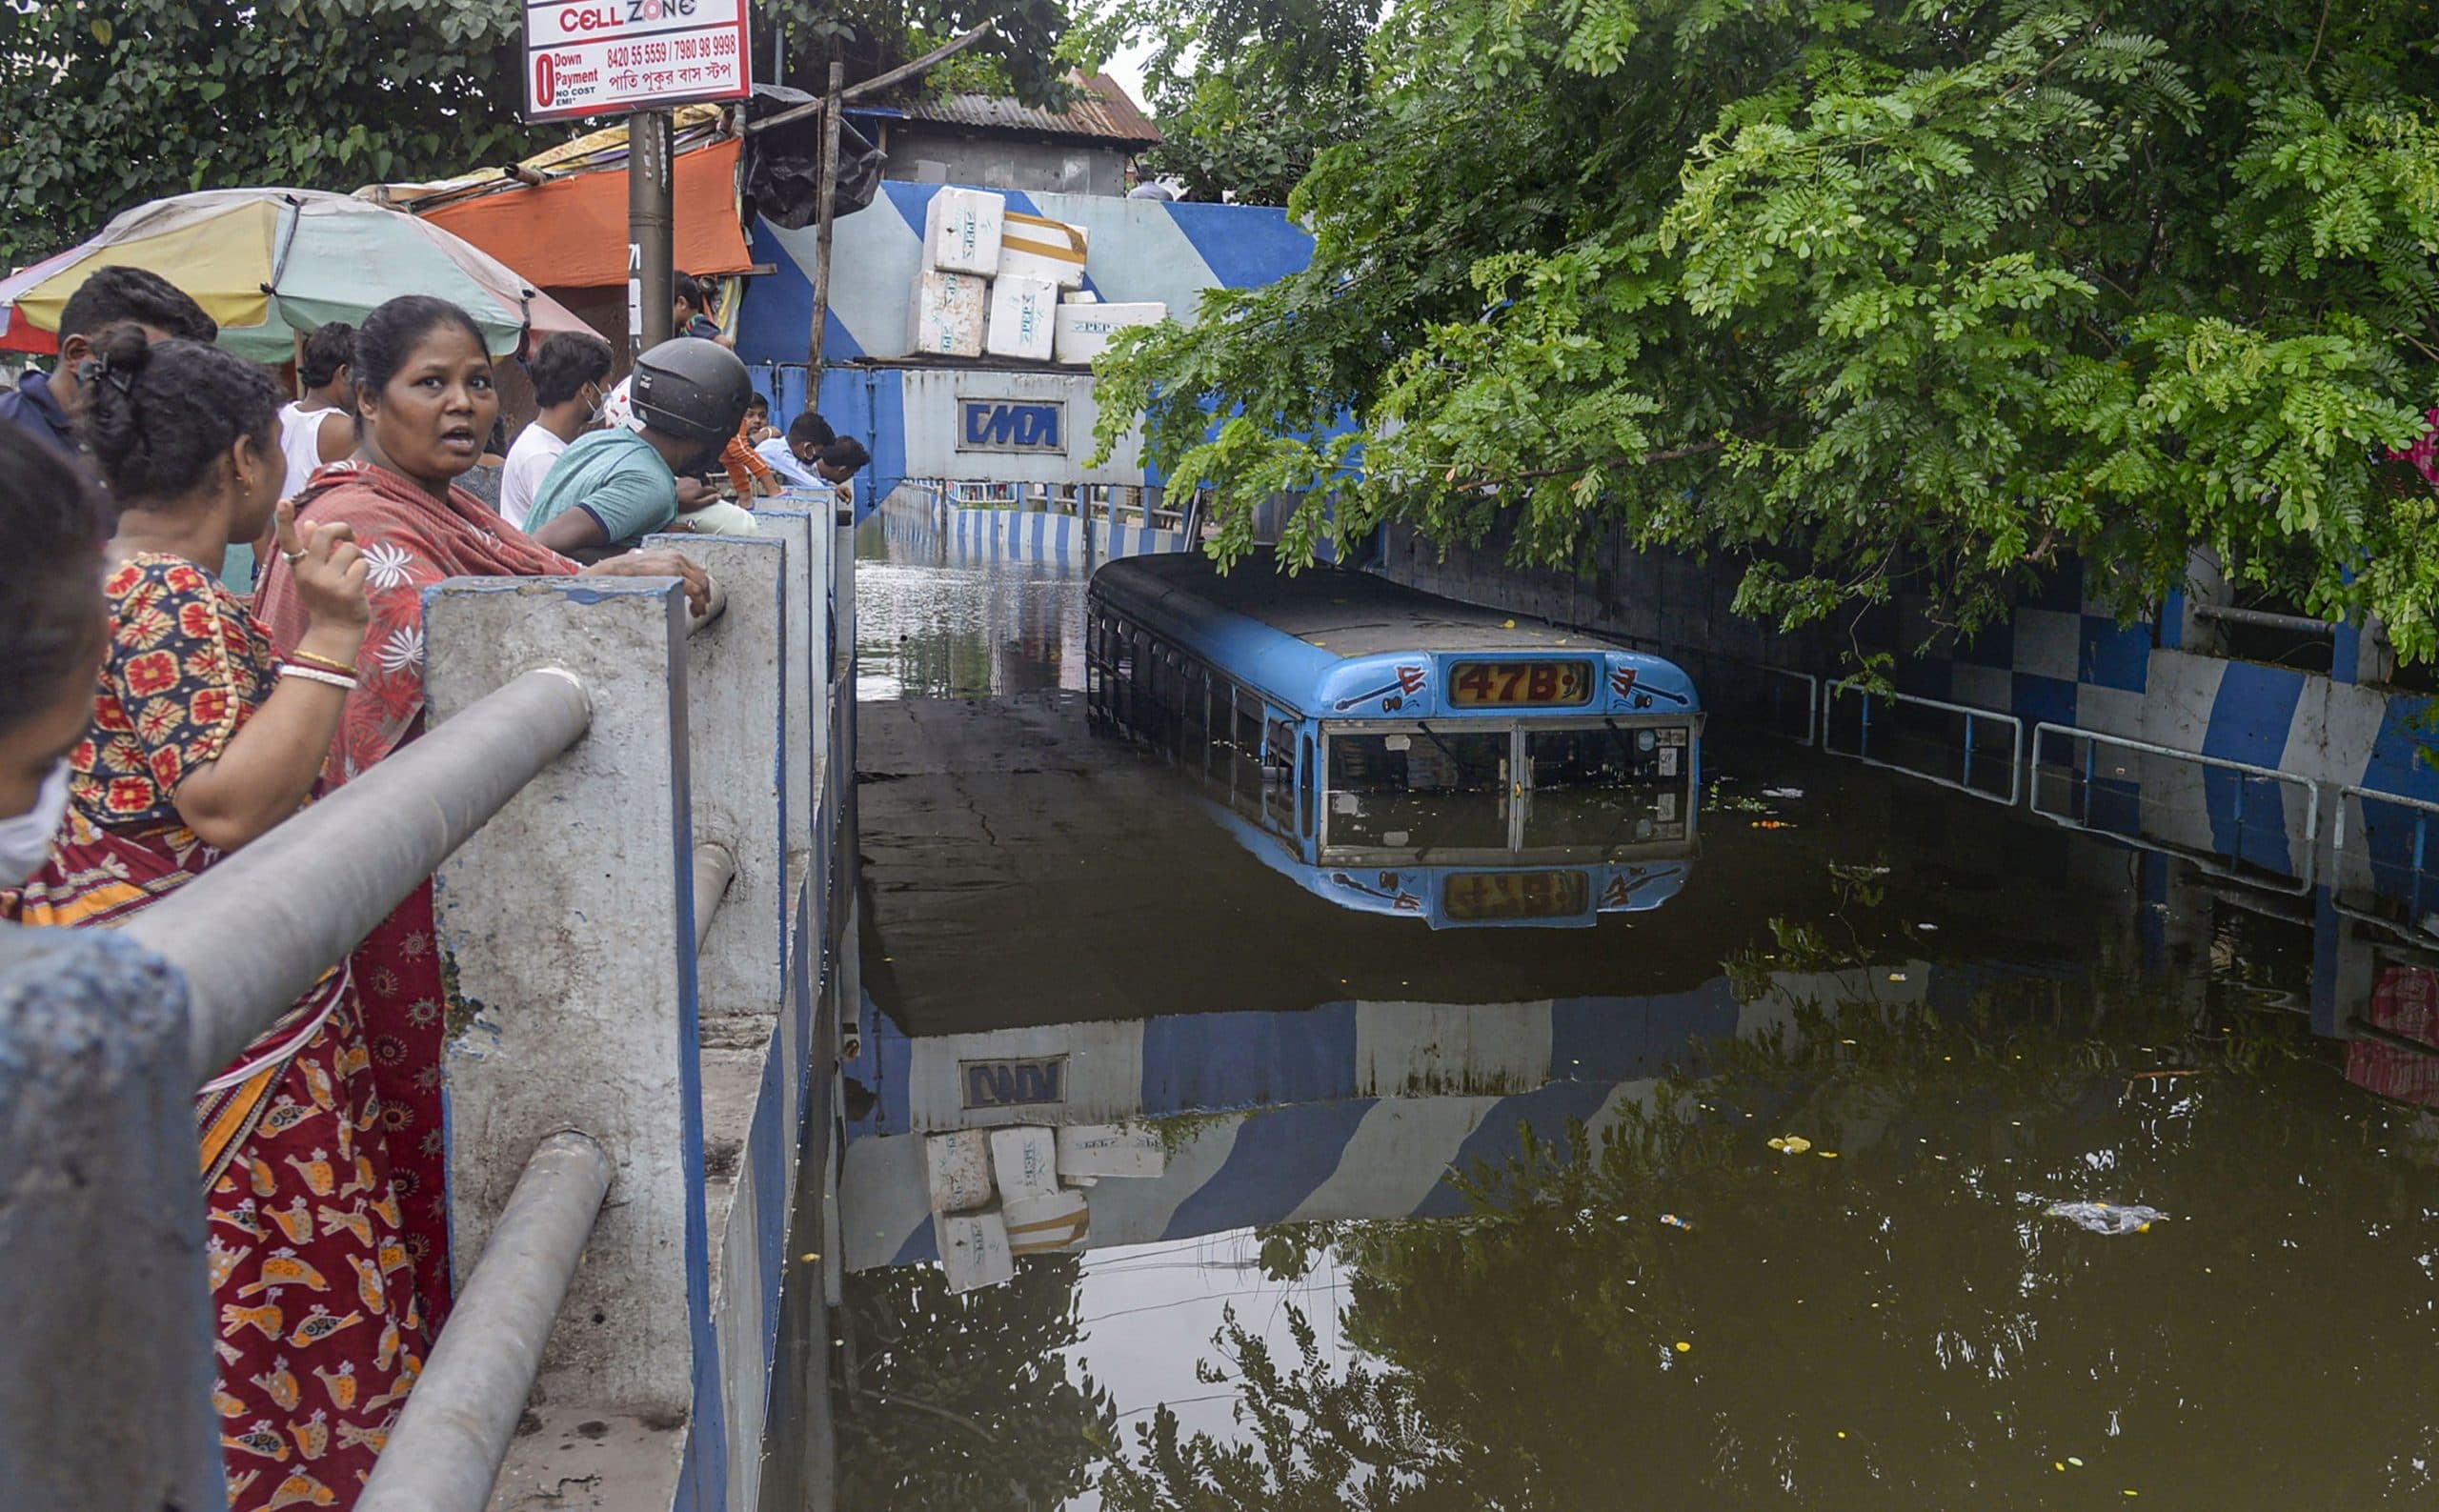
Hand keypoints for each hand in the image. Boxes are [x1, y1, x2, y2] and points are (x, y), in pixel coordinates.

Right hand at [277, 499, 369, 636]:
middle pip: (324, 533)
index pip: (288, 541)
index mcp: (298, 567)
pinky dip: (364, 570)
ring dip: (357, 556)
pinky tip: (358, 583)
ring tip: (353, 571)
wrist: (335, 630)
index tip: (283, 501)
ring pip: (350, 549)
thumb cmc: (326, 597)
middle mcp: (309, 573)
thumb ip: (311, 550)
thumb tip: (311, 523)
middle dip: (342, 529)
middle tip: (349, 537)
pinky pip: (362, 564)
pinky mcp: (347, 590)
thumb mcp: (313, 574)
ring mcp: (328, 582)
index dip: (285, 520)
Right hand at [581, 548, 712, 616]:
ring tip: (697, 612)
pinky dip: (697, 603)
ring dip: (702, 601)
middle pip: (702, 578)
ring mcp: (675, 567)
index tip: (701, 597)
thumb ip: (659, 567)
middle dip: (705, 594)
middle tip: (702, 608)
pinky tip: (693, 611)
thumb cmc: (624, 571)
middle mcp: (676, 558)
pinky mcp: (673, 577)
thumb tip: (669, 575)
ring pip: (701, 586)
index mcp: (672, 555)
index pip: (697, 570)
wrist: (612, 571)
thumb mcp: (646, 563)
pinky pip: (694, 591)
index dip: (702, 585)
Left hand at [674, 476, 714, 510]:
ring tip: (688, 497)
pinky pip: (686, 483)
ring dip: (693, 489)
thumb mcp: (696, 505)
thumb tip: (718, 497)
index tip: (717, 496)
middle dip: (702, 492)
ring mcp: (686, 479)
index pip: (712, 489)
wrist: (663, 495)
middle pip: (702, 486)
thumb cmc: (679, 502)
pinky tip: (682, 493)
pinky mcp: (679, 479)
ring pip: (694, 484)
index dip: (715, 493)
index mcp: (700, 488)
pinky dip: (686, 487)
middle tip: (698, 500)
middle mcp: (695, 482)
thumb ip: (708, 500)